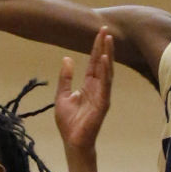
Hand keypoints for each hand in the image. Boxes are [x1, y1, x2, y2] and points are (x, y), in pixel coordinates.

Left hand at [55, 29, 112, 152]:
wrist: (72, 141)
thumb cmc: (69, 122)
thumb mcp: (62, 95)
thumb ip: (66, 78)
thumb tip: (67, 59)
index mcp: (89, 85)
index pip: (94, 63)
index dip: (96, 48)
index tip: (99, 33)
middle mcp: (98, 88)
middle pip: (102, 63)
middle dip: (104, 46)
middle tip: (105, 29)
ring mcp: (102, 95)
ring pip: (107, 71)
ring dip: (107, 55)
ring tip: (108, 40)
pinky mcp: (103, 103)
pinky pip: (105, 85)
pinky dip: (105, 72)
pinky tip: (104, 60)